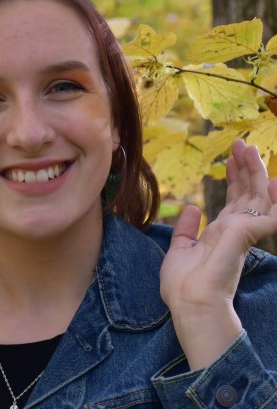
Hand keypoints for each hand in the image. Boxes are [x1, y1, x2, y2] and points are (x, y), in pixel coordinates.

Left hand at [160, 139, 276, 369]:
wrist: (189, 304)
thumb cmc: (183, 284)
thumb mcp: (180, 248)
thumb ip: (187, 228)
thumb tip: (191, 208)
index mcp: (222, 232)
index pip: (235, 198)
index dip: (235, 176)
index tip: (231, 156)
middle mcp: (236, 230)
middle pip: (248, 193)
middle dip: (247, 167)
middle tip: (242, 144)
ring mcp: (243, 233)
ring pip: (257, 197)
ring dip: (257, 173)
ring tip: (251, 150)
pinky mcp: (246, 237)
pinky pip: (270, 216)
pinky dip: (275, 201)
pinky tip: (275, 184)